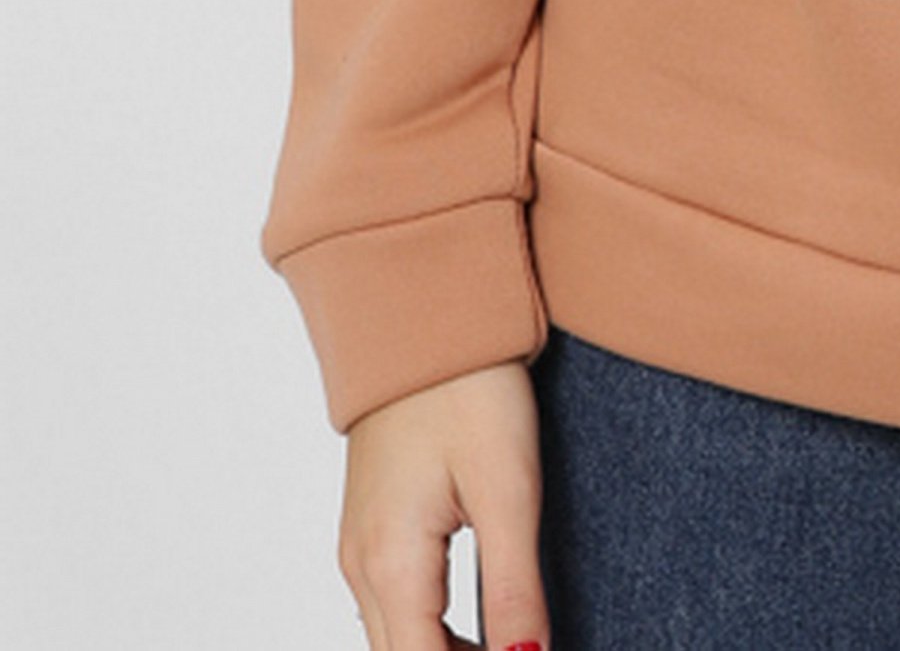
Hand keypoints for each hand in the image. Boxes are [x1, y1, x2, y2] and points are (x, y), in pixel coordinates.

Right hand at [337, 358, 551, 650]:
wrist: (421, 308)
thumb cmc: (467, 386)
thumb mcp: (507, 487)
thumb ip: (512, 587)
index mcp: (392, 565)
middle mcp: (362, 566)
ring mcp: (360, 546)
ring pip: (396, 640)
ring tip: (512, 643)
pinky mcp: (372, 524)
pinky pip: (395, 605)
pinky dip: (432, 629)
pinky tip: (479, 621)